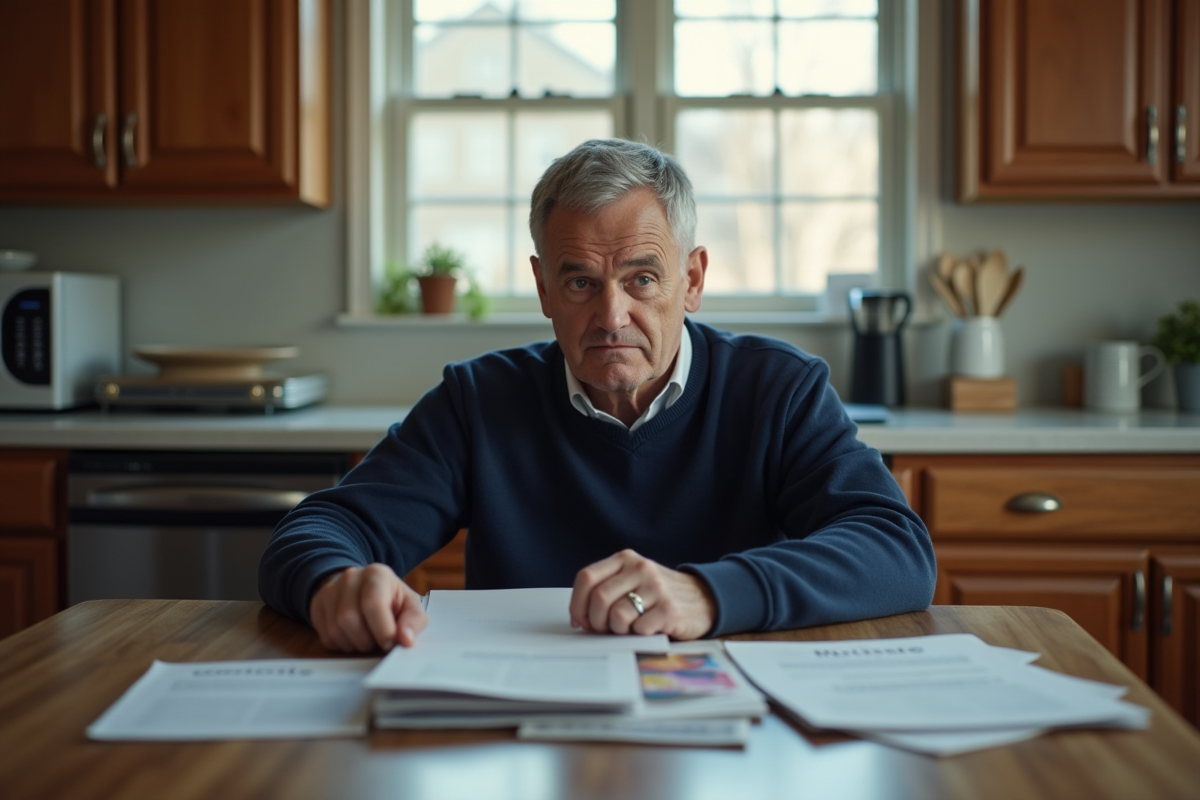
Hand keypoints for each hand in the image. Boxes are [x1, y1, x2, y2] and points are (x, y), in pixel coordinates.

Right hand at [308, 563, 427, 652]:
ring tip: (367, 637)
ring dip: (355, 644)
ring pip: (336, 630)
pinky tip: (353, 636)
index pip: (373, 604)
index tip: (391, 644)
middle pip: (350, 619)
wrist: (361, 587)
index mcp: (376, 574)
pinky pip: (326, 637)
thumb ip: (414, 620)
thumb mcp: (409, 603)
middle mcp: (350, 578)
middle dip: (368, 640)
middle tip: (378, 641)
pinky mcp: (317, 606)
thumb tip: (406, 640)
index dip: (383, 631)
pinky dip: (343, 645)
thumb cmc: (389, 598)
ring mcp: (329, 591)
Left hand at [569, 549, 715, 640]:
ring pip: (617, 615)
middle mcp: (640, 568)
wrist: (703, 599)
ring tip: (628, 629)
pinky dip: (638, 635)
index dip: (578, 603)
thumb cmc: (659, 595)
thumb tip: (579, 618)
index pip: (587, 577)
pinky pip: (639, 629)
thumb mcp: (632, 581)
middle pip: (599, 598)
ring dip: (618, 630)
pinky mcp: (669, 608)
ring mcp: (656, 587)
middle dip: (596, 622)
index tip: (580, 619)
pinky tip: (648, 628)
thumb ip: (607, 590)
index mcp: (625, 559)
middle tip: (604, 630)